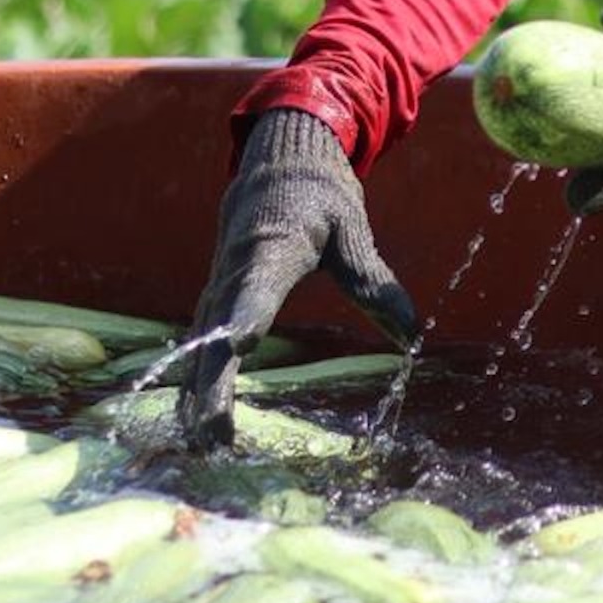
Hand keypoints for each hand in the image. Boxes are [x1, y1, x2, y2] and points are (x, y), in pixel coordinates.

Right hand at [177, 107, 417, 450]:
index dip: (244, 315)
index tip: (235, 344)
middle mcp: (235, 269)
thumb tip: (412, 335)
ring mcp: (219, 284)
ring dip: (199, 392)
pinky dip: (195, 378)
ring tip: (200, 442)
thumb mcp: (351, 229)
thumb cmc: (318, 194)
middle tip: (216, 435)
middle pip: (216, 331)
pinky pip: (200, 341)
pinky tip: (190, 421)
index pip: (255, 286)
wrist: (278, 160)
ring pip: (201, 342)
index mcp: (271, 246)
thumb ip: (374, 281)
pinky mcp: (216, 297)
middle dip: (213, 384)